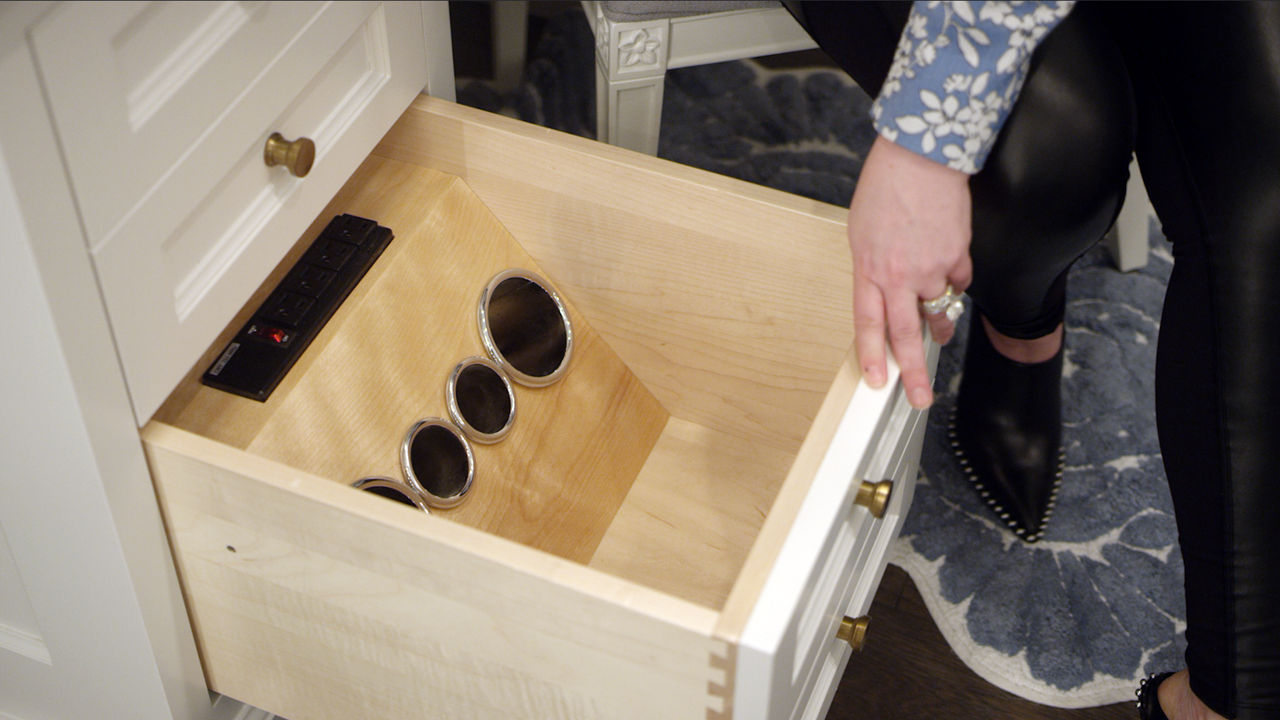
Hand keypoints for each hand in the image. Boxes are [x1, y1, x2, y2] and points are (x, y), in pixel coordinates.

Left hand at [849, 135, 972, 407]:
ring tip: (939, 335)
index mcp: (868, 269)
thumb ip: (872, 270)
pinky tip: (948, 266)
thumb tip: (886, 297)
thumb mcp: (861, 233)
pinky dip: (954, 280)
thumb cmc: (886, 189)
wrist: (921, 157)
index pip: (868, 324)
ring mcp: (930, 267)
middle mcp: (898, 275)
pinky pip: (958, 281)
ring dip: (939, 324)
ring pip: (937, 310)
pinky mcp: (957, 255)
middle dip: (913, 372)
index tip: (878, 382)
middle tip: (919, 398)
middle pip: (905, 334)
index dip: (873, 356)